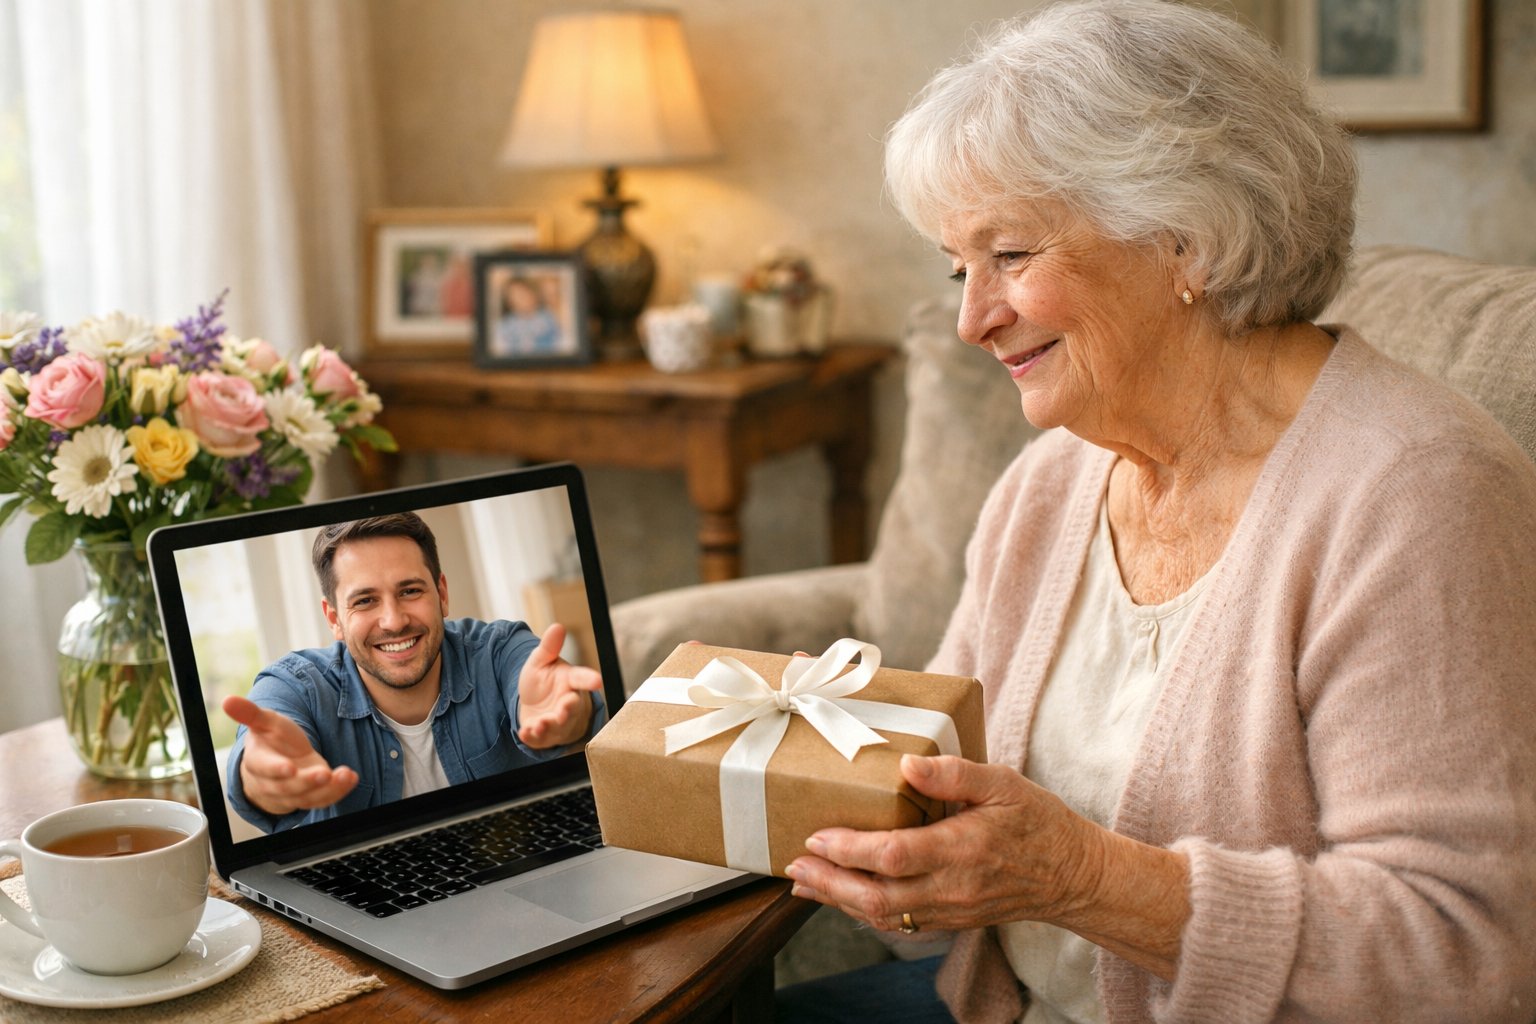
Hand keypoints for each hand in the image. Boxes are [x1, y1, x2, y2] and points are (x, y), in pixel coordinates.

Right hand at [223, 695, 358, 816]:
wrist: (281, 761)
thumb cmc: (272, 739)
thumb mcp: (264, 723)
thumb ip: (250, 713)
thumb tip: (227, 700)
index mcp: (258, 762)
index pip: (264, 768)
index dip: (276, 769)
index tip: (290, 767)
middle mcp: (273, 783)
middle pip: (287, 787)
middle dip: (306, 782)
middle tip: (324, 773)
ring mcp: (293, 794)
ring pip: (307, 797)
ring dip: (328, 789)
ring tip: (345, 775)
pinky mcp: (310, 798)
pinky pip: (323, 800)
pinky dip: (339, 791)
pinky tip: (351, 778)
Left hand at [516, 623, 602, 747]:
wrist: (534, 705)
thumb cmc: (543, 682)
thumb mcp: (541, 662)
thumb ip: (549, 647)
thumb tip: (558, 626)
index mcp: (570, 682)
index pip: (581, 679)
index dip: (589, 680)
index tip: (597, 680)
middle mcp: (568, 703)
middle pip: (573, 708)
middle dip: (569, 709)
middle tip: (565, 706)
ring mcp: (558, 722)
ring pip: (559, 727)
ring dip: (550, 726)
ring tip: (539, 724)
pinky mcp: (545, 736)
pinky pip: (541, 739)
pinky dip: (533, 738)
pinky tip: (525, 732)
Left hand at [783, 755, 1188, 979]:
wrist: (1075, 876)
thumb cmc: (1038, 821)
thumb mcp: (1004, 783)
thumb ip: (955, 773)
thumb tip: (907, 765)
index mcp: (963, 848)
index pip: (895, 855)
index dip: (850, 850)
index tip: (816, 837)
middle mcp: (953, 887)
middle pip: (879, 897)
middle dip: (830, 884)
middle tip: (793, 868)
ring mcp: (951, 910)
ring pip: (885, 917)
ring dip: (839, 901)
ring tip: (803, 884)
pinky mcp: (951, 920)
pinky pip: (900, 924)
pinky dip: (864, 913)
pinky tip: (841, 899)